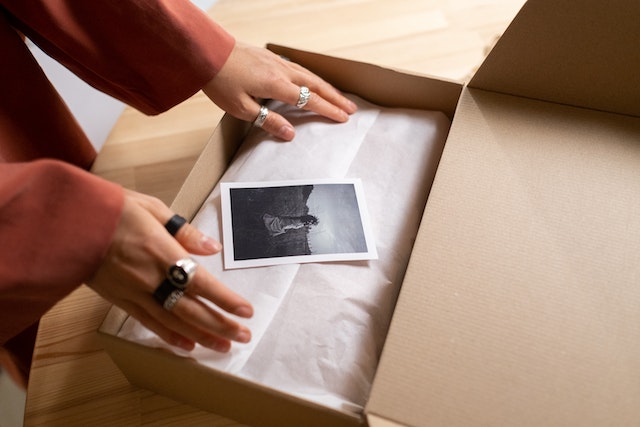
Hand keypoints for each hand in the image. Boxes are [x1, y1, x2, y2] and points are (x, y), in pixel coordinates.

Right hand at [87, 190, 252, 352]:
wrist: (69, 223)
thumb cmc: (112, 210)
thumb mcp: (153, 208)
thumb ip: (185, 232)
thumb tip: (212, 247)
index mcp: (161, 251)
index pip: (201, 283)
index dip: (225, 300)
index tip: (246, 311)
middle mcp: (149, 278)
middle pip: (191, 309)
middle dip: (220, 325)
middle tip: (243, 336)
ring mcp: (134, 292)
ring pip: (173, 322)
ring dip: (201, 336)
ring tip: (223, 347)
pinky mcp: (120, 300)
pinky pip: (148, 323)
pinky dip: (170, 337)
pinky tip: (187, 346)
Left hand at [202, 42, 357, 140]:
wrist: (206, 52)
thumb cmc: (221, 81)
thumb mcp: (242, 108)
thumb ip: (268, 121)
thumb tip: (291, 134)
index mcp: (276, 85)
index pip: (309, 100)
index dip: (328, 110)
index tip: (343, 118)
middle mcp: (281, 71)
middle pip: (315, 85)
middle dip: (335, 98)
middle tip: (351, 109)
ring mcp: (276, 62)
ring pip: (309, 75)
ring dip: (326, 87)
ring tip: (339, 97)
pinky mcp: (270, 57)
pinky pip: (298, 68)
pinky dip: (312, 77)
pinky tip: (313, 81)